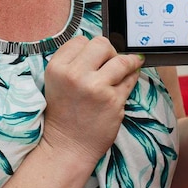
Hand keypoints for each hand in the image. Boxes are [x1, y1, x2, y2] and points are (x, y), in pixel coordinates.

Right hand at [41, 36, 142, 164]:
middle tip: (109, 63)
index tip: (93, 58)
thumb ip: (73, 62)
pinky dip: (131, 78)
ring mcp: (96, 87)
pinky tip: (126, 81)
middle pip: (102, 44)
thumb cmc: (63, 113)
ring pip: (121, 60)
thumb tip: (102, 46)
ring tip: (127, 67)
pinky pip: (130, 79)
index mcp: (57, 68)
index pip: (81, 40)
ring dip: (127, 63)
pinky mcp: (113, 100)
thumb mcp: (57, 82)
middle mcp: (75, 75)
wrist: (67, 146)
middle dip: (109, 52)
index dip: (89, 49)